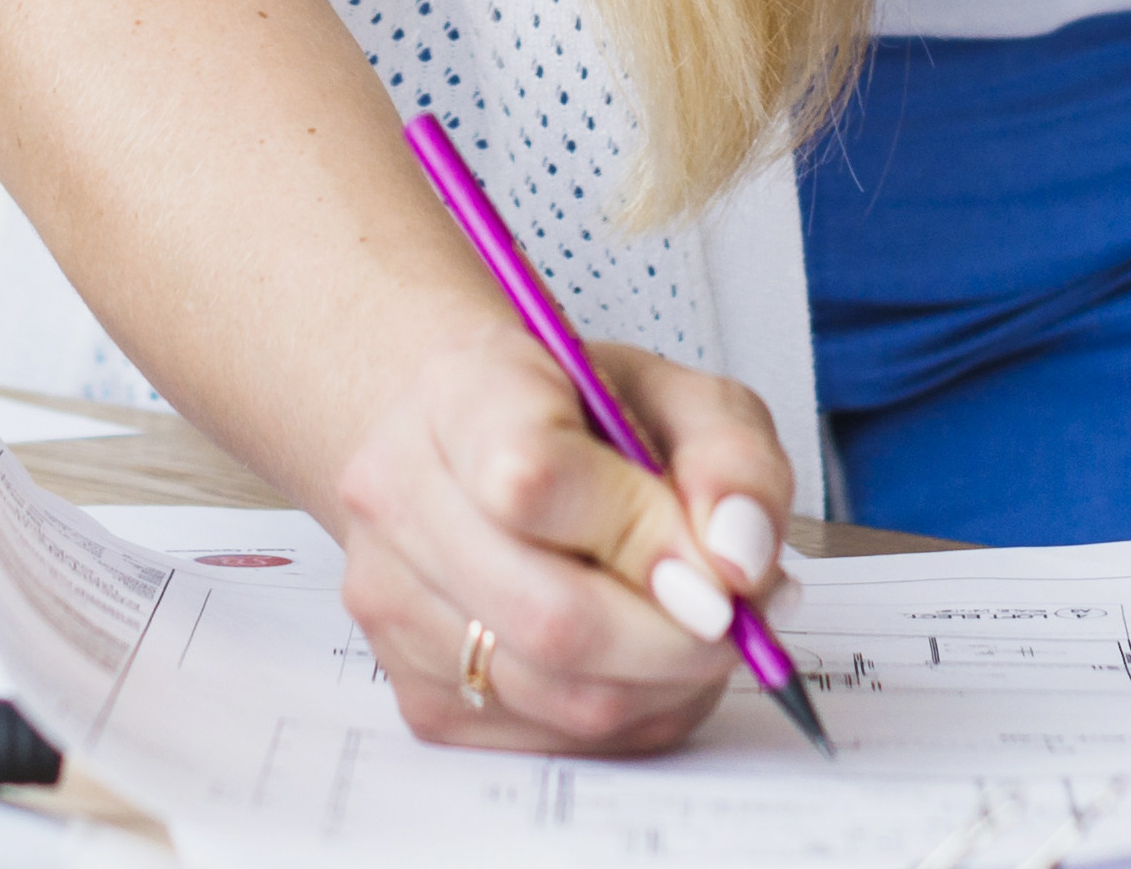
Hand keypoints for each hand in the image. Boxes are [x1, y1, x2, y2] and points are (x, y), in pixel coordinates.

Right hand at [322, 318, 798, 753]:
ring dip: (663, 684)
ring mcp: (391, 601)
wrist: (475, 453)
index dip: (643, 536)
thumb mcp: (682, 400)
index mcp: (460, 391)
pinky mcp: (416, 691)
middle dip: (677, 638)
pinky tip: (636, 660)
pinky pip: (553, 741)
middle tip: (733, 621)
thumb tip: (739, 561)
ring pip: (562, 695)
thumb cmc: (583, 421)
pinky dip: (628, 715)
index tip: (718, 561)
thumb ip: (733, 461)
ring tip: (688, 629)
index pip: (529, 476)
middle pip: (551, 616)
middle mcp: (396, 495)